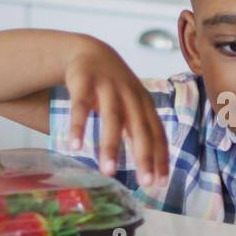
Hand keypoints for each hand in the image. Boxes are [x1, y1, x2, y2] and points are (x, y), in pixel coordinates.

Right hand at [64, 42, 169, 186]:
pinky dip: (79, 126)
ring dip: (111, 146)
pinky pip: (81, 106)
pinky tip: (75, 145)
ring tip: (109, 171)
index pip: (157, 134)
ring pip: (112, 119)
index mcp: (145, 105)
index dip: (160, 158)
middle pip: (140, 129)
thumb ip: (140, 131)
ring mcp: (108, 87)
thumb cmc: (114, 88)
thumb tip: (151, 167)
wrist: (91, 52)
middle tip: (144, 182)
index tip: (160, 183)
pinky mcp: (85, 81)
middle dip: (144, 156)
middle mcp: (131, 96)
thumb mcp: (132, 106)